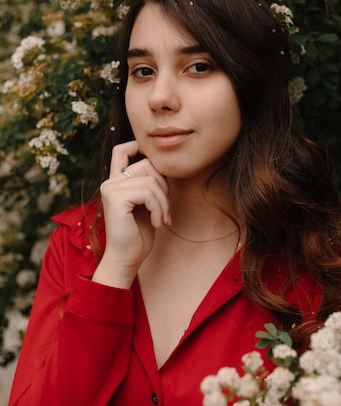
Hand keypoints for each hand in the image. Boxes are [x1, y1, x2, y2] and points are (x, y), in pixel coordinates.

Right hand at [92, 141, 170, 287]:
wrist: (126, 260)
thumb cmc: (139, 235)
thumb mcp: (147, 205)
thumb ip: (149, 185)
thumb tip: (165, 165)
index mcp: (116, 182)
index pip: (121, 150)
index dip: (137, 145)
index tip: (155, 162)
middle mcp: (110, 183)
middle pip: (147, 164)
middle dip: (164, 187)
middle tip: (165, 210)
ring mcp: (110, 189)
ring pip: (151, 181)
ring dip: (164, 203)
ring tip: (162, 220)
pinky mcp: (116, 199)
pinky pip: (148, 193)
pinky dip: (159, 209)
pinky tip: (157, 224)